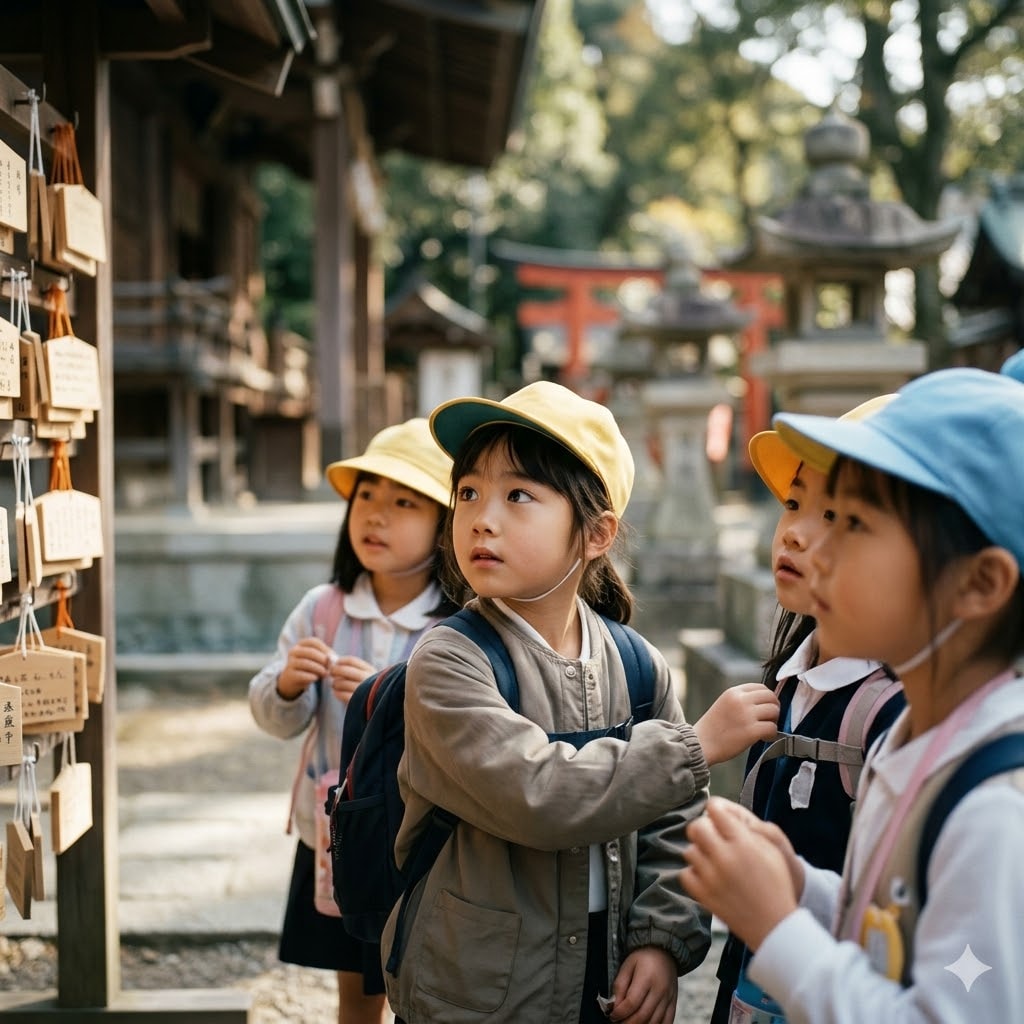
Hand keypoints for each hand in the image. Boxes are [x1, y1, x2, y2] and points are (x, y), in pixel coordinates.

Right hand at [276, 638, 334, 699]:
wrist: (293, 679)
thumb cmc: (310, 666)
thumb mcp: (317, 659)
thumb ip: (326, 656)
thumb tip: (334, 658)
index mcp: (301, 644)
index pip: (313, 642)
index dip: (324, 648)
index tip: (332, 656)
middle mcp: (294, 651)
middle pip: (310, 652)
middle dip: (322, 659)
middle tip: (330, 666)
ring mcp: (290, 662)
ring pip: (306, 663)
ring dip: (318, 669)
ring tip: (325, 673)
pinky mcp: (290, 674)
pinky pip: (302, 675)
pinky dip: (311, 676)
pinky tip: (316, 678)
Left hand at [328, 655, 375, 702]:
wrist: (369, 708)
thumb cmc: (360, 686)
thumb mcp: (358, 674)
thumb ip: (344, 665)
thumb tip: (328, 656)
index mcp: (370, 670)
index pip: (351, 661)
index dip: (339, 661)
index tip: (334, 665)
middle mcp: (369, 679)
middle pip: (344, 670)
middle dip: (334, 671)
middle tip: (330, 673)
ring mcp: (364, 691)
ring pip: (341, 683)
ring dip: (334, 683)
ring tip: (335, 685)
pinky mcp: (358, 702)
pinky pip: (341, 694)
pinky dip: (336, 693)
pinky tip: (337, 692)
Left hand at [607, 946, 676, 1023]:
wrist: (664, 951)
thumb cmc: (642, 958)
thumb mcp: (627, 965)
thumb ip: (619, 986)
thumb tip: (615, 1007)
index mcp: (646, 977)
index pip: (632, 1002)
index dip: (620, 1013)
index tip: (612, 1016)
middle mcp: (660, 989)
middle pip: (643, 1015)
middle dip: (628, 1023)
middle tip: (619, 1023)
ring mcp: (669, 998)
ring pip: (654, 1021)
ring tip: (629, 1023)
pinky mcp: (674, 1003)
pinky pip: (667, 1022)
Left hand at [681, 797, 797, 949]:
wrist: (774, 926)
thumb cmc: (777, 885)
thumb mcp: (772, 850)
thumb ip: (748, 830)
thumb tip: (727, 817)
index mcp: (742, 843)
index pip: (715, 810)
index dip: (715, 809)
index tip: (717, 815)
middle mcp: (724, 857)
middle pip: (696, 827)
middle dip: (703, 827)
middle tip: (712, 836)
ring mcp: (711, 877)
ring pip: (689, 850)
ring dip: (699, 851)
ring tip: (713, 859)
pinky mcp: (703, 895)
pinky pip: (686, 873)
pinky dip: (694, 872)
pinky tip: (707, 874)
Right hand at [693, 683, 778, 764]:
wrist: (701, 744)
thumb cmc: (713, 728)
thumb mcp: (724, 704)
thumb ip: (742, 699)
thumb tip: (766, 702)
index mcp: (733, 692)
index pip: (761, 687)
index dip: (768, 698)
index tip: (765, 708)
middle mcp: (740, 700)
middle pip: (770, 697)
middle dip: (774, 708)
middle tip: (769, 719)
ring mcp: (746, 715)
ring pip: (774, 711)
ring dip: (773, 721)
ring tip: (765, 730)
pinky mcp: (751, 731)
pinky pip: (772, 728)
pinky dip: (771, 734)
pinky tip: (763, 738)